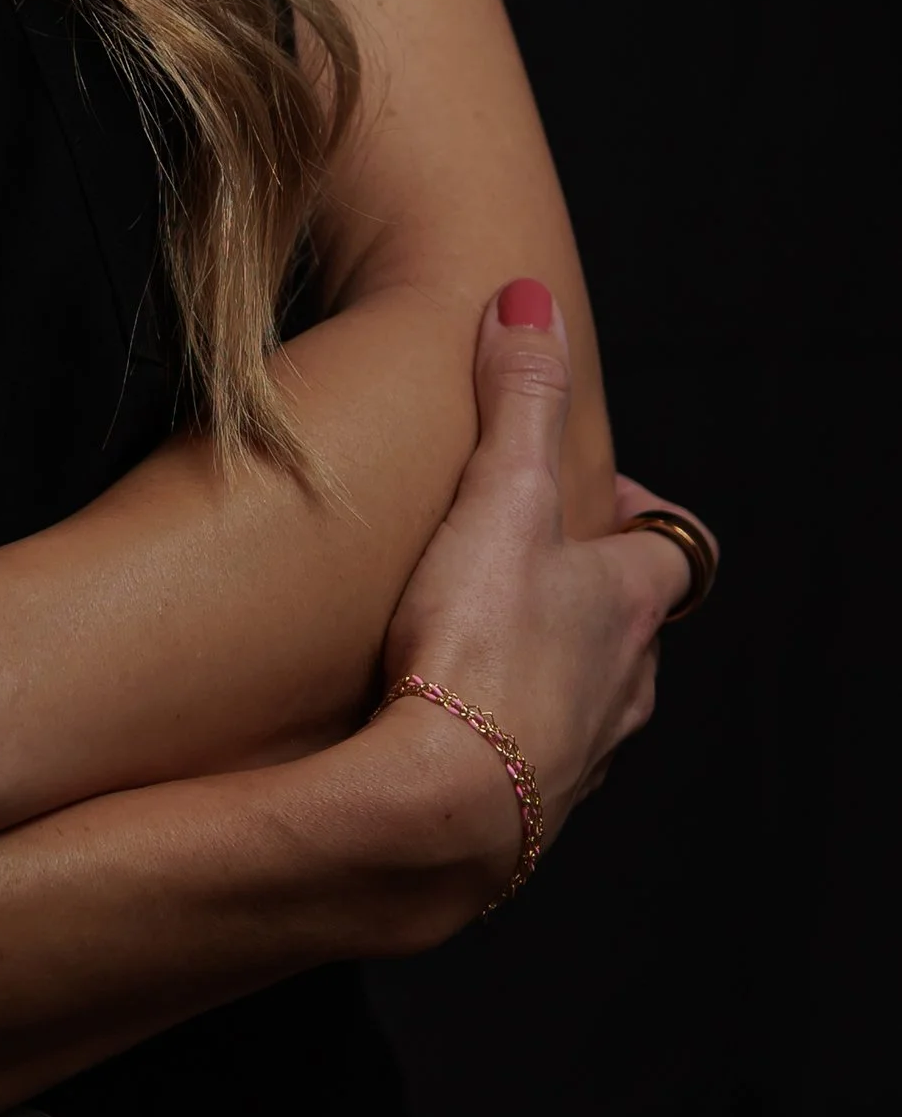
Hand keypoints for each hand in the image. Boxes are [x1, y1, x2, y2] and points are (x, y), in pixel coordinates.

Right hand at [372, 277, 715, 902]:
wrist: (442, 808)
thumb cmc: (479, 647)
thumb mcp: (500, 498)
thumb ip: (516, 399)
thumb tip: (530, 300)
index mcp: (629, 607)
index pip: (674, 552)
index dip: (640, 519)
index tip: (594, 493)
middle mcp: (623, 687)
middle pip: (633, 632)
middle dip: (589, 595)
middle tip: (525, 561)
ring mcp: (580, 759)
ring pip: (587, 700)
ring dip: (550, 669)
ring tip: (480, 641)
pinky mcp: (525, 816)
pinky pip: (530, 762)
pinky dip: (503, 735)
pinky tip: (445, 723)